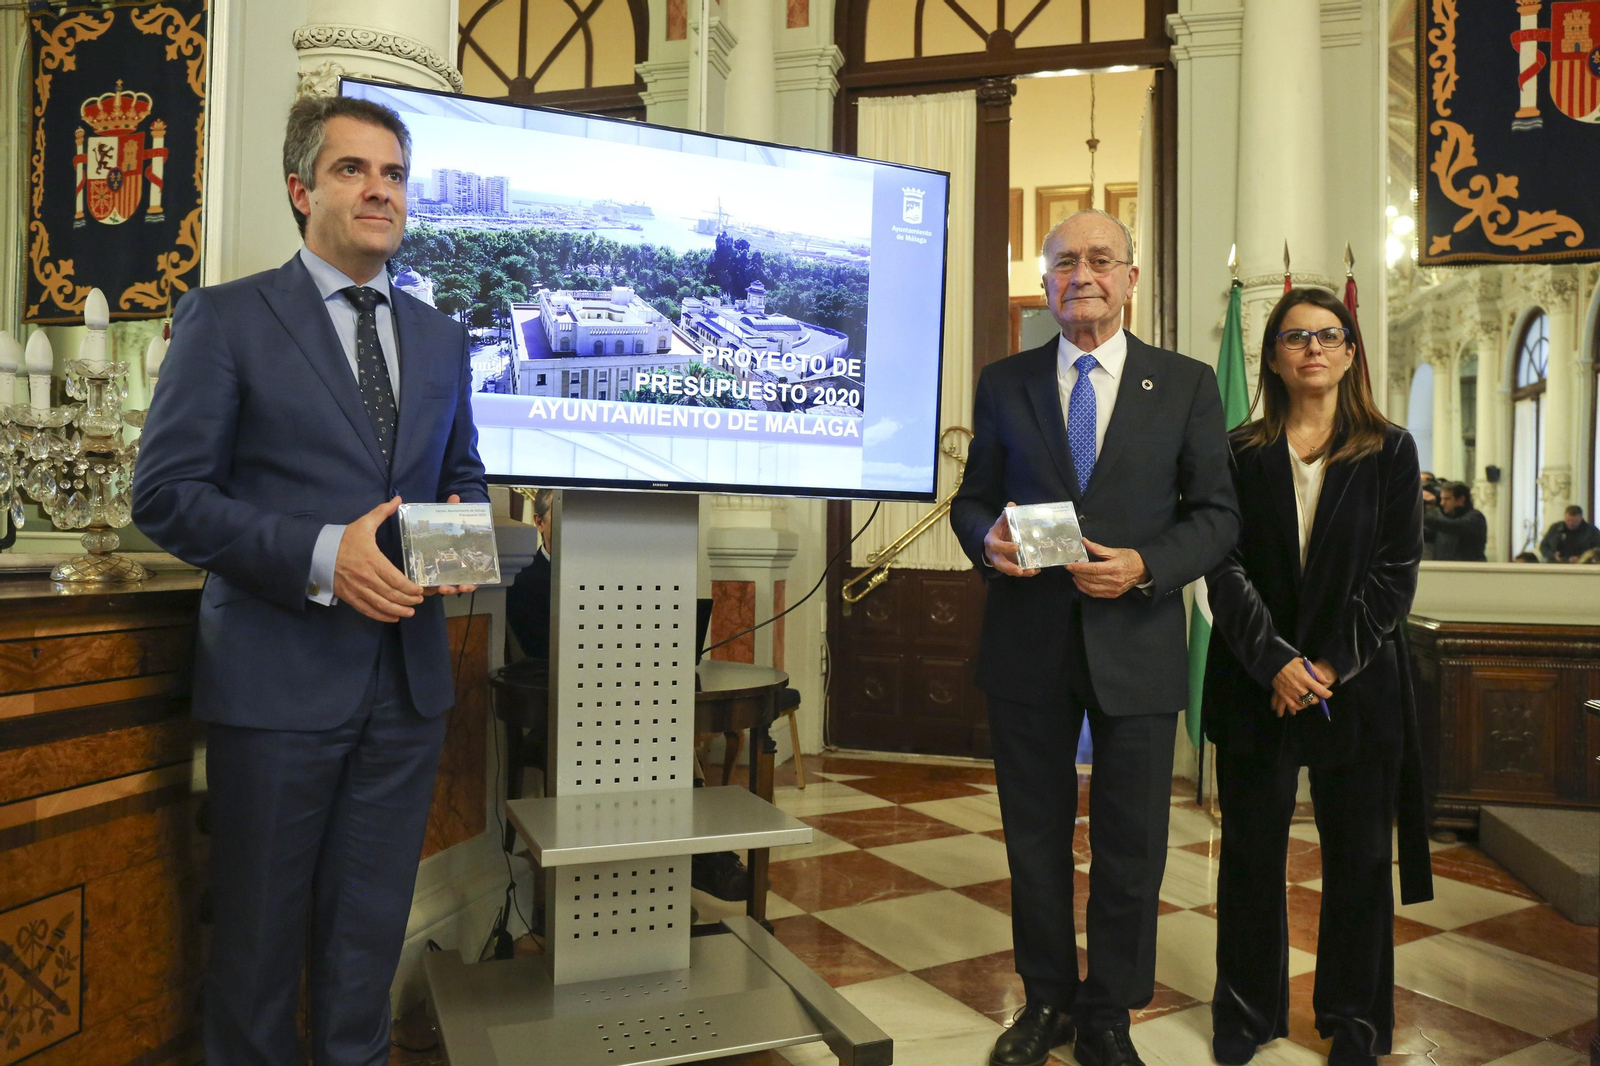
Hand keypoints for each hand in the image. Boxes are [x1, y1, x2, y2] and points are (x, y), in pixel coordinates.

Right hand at [334, 496, 423, 621]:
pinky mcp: (349, 597)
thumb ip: (382, 512)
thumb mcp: (363, 524)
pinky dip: (381, 616)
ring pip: (381, 604)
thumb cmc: (343, 539)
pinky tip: (393, 616)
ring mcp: (357, 589)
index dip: (410, 588)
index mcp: (372, 560)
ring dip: (398, 610)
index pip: (396, 579)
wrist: (317, 552)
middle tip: (419, 601)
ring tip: (410, 612)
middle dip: (408, 600)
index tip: (420, 590)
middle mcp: (366, 577)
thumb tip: (398, 499)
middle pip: (391, 594)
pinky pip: (367, 610)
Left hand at [425, 493, 480, 596]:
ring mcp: (443, 574)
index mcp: (464, 559)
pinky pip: (432, 587)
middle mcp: (456, 569)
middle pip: (459, 585)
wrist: (434, 531)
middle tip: (452, 587)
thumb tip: (454, 497)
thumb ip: (451, 510)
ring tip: (442, 588)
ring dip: (446, 590)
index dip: (472, 583)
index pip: (472, 576)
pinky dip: (431, 589)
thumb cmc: (446, 529)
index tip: (466, 584)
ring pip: (447, 587)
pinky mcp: (430, 576)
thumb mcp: (449, 520)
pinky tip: (428, 588)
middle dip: (456, 588)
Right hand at [984, 502, 1038, 576]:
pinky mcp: (1009, 566)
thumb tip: (1012, 504)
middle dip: (1008, 567)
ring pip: (1007, 570)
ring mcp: (1001, 561)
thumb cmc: (1000, 530)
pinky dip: (1026, 572)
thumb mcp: (1002, 522)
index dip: (1003, 547)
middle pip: (998, 563)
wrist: (996, 540)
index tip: (1016, 547)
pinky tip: (1036, 570)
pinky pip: (1016, 571)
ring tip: (1030, 571)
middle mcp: (994, 554)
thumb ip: (1006, 515)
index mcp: (991, 541)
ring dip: (1019, 572)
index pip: (994, 545)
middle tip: (1019, 570)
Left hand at [1066, 538, 1149, 597]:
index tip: (1070, 565)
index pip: (1093, 569)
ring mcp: (1114, 589)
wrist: (1143, 570)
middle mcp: (1114, 580)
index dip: (1080, 567)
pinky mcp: (1113, 594)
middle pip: (1091, 578)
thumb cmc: (1130, 559)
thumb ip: (1098, 548)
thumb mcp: (1115, 551)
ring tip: (1074, 575)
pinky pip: (1096, 594)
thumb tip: (1085, 542)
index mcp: (1115, 567)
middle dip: (1078, 573)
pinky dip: (1086, 590)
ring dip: (1080, 582)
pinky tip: (1081, 583)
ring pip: (1091, 588)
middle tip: (1070, 568)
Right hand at [1270, 658, 1334, 716]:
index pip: (1320, 690)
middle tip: (1316, 695)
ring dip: (1308, 702)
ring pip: (1304, 704)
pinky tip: (1300, 704)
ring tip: (1308, 698)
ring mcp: (1290, 692)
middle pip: (1313, 700)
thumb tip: (1326, 681)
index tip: (1328, 694)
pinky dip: (1298, 707)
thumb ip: (1317, 672)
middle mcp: (1299, 687)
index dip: (1327, 694)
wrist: (1274, 663)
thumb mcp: (1305, 663)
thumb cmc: (1290, 662)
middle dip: (1317, 698)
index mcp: (1305, 678)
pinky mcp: (1283, 695)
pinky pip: (1293, 706)